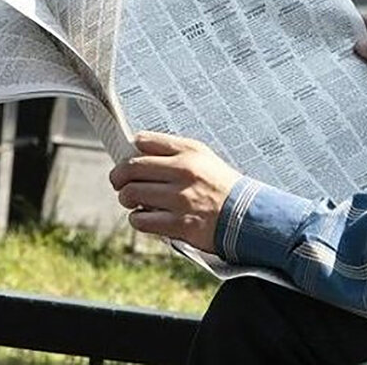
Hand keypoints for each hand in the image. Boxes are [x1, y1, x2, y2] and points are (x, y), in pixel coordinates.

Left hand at [108, 132, 241, 252]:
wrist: (247, 215)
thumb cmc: (221, 186)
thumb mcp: (204, 158)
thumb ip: (174, 151)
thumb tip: (136, 149)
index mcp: (190, 152)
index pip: (145, 141)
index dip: (130, 151)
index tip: (128, 162)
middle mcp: (185, 171)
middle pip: (131, 168)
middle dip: (119, 177)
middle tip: (120, 183)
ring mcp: (181, 199)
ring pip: (131, 194)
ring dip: (127, 199)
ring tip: (134, 201)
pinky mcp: (180, 224)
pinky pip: (140, 220)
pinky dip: (138, 218)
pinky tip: (147, 217)